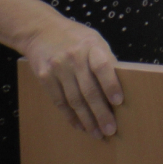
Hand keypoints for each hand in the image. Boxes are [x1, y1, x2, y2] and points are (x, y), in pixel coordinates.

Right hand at [0, 0, 121, 139]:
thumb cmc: (75, 37)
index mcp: (91, 46)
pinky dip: (70, 116)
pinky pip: (59, 101)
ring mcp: (58, 68)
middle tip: (110, 129)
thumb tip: (121, 84)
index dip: (111, 85)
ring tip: (97, 133)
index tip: (119, 102)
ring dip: (87, 119)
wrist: (41, 30)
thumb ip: (106, 60)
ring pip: (74, 100)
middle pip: (88, 90)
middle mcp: (73, 58)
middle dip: (100, 112)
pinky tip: (80, 125)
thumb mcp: (94, 40)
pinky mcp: (44, 78)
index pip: (102, 67)